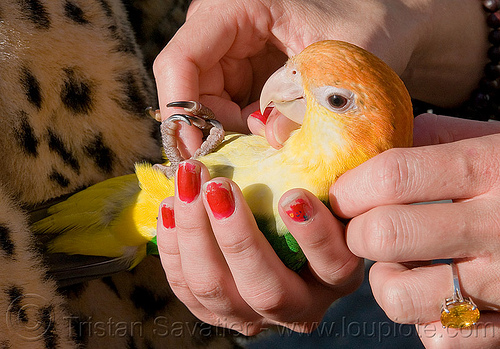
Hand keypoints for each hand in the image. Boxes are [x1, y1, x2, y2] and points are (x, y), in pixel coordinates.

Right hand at [154, 0, 486, 152]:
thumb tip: (268, 139)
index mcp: (234, 8)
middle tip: (248, 159)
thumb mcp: (334, 67)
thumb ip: (298, 106)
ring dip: (232, 133)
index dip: (181, 112)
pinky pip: (228, 109)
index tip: (199, 155)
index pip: (180, 62)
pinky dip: (245, 130)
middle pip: (188, 90)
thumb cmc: (369, 26)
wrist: (389, 24)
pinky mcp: (243, 71)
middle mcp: (221, 27)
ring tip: (272, 141)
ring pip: (206, 105)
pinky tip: (274, 134)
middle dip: (211, 130)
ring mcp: (230, 51)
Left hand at [156, 160, 362, 334]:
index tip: (291, 196)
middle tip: (219, 188)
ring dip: (195, 235)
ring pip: (215, 292)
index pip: (334, 264)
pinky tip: (171, 206)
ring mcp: (251, 315)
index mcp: (335, 275)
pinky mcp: (213, 310)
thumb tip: (267, 125)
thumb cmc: (302, 194)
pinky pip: (186, 288)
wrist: (275, 230)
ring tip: (187, 185)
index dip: (314, 235)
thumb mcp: (316, 173)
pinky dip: (173, 247)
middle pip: (266, 291)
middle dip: (238, 238)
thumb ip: (302, 147)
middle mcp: (297, 307)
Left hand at [331, 113, 499, 347]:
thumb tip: (375, 142)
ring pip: (400, 295)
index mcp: (490, 168)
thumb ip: (437, 137)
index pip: (392, 176)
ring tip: (400, 262)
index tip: (342, 194)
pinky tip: (434, 293)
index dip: (351, 187)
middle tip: (364, 227)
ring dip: (384, 278)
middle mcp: (498, 226)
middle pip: (386, 234)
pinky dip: (423, 318)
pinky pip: (439, 338)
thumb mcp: (496, 142)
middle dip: (357, 232)